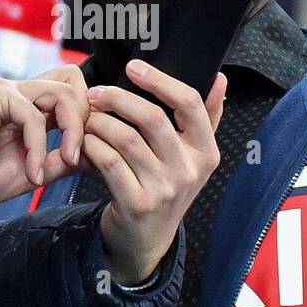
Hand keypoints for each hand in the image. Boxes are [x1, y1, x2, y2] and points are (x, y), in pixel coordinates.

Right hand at [0, 64, 89, 204]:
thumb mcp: (30, 173)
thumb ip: (59, 162)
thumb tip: (96, 158)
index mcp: (30, 106)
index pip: (72, 90)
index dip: (87, 114)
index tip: (91, 150)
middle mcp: (22, 92)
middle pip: (73, 81)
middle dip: (86, 117)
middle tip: (81, 152)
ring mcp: (9, 91)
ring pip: (62, 93)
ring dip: (72, 130)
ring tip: (68, 160)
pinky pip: (33, 116)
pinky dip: (39, 148)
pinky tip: (32, 173)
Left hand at [85, 61, 225, 285]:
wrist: (146, 238)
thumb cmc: (166, 186)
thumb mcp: (192, 157)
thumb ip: (207, 117)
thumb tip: (220, 77)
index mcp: (206, 151)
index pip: (190, 104)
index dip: (160, 81)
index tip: (133, 67)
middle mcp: (189, 170)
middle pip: (153, 118)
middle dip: (119, 98)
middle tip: (96, 93)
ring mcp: (164, 190)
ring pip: (126, 139)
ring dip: (101, 122)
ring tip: (88, 117)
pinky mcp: (137, 204)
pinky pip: (109, 162)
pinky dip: (93, 145)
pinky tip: (86, 140)